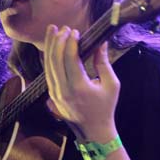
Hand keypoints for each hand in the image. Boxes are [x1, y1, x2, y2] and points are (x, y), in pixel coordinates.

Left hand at [44, 25, 119, 142]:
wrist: (93, 131)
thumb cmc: (105, 107)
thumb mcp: (111, 85)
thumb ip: (103, 63)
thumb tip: (101, 43)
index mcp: (79, 87)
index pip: (70, 59)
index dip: (71, 43)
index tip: (76, 32)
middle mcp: (63, 90)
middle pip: (55, 60)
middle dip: (58, 41)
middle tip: (63, 28)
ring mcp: (54, 93)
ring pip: (48, 65)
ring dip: (50, 47)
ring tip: (53, 30)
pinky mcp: (51, 94)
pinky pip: (47, 72)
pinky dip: (49, 58)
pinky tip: (51, 46)